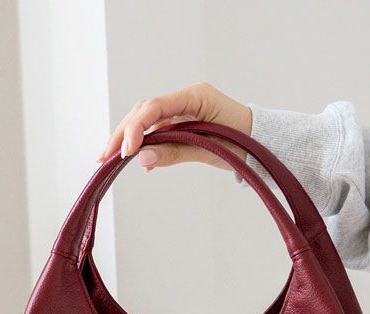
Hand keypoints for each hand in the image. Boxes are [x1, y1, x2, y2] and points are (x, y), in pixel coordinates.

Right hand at [98, 82, 251, 170]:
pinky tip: (136, 160)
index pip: (154, 107)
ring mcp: (182, 110)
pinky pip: (157, 131)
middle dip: (123, 133)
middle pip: (144, 111)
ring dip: (129, 139)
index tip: (125, 151)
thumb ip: (176, 152)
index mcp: (195, 96)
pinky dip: (144, 145)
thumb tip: (143, 159)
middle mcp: (185, 98)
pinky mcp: (182, 123)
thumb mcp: (210, 150)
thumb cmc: (246, 143)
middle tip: (105, 156)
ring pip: (146, 121)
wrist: (263, 144)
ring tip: (110, 159)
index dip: (135, 128)